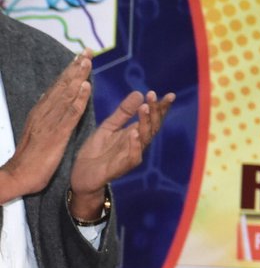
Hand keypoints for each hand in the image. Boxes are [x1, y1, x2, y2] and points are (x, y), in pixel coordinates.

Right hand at [0, 53, 91, 202]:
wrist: (19, 176)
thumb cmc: (32, 157)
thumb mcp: (41, 132)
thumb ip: (49, 118)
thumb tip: (55, 104)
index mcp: (41, 112)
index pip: (57, 88)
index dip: (69, 72)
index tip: (80, 57)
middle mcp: (44, 113)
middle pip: (61, 86)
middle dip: (75, 68)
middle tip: (87, 51)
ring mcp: (50, 122)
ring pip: (66, 95)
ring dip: (77, 77)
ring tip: (87, 62)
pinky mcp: (56, 134)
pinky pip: (70, 114)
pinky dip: (78, 100)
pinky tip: (86, 88)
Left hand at [68, 87, 175, 202]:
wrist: (82, 175)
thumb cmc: (96, 152)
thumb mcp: (108, 127)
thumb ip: (123, 112)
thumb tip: (139, 93)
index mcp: (135, 134)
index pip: (152, 119)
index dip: (161, 108)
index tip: (170, 95)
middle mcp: (137, 144)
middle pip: (152, 127)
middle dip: (155, 112)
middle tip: (153, 96)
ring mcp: (131, 156)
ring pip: (144, 139)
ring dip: (146, 124)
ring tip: (144, 108)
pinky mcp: (122, 167)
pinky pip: (133, 156)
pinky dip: (135, 145)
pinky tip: (134, 133)